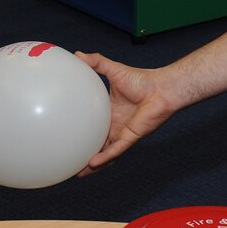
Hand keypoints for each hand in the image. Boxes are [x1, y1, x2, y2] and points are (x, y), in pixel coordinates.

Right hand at [76, 50, 181, 173]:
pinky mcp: (130, 137)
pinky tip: (92, 164)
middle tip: (68, 162)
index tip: (65, 137)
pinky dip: (104, 158)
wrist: (161, 88)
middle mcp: (115, 126)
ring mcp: (122, 134)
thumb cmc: (141, 79)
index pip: (92, 127)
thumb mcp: (112, 70)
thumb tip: (77, 54)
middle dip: (84, 155)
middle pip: (97, 145)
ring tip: (78, 173)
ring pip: (106, 154)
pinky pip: (115, 151)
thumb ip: (96, 62)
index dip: (80, 134)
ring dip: (93, 165)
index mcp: (109, 113)